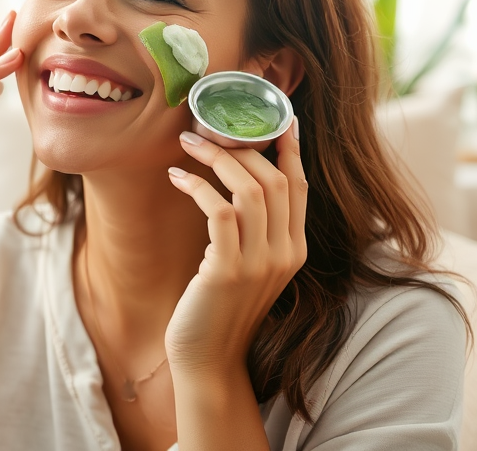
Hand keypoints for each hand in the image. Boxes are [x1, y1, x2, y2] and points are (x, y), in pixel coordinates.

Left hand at [164, 118, 307, 374]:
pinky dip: (197, 188)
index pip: (299, 188)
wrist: (207, 360)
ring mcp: (259, 264)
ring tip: (187, 145)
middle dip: (241, 147)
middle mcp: (285, 254)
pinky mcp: (228, 271)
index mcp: (295, 250)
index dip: (290, 150)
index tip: (280, 117)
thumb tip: (237, 183)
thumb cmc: (218, 307)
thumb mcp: (247, 265)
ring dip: (216, 160)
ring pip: (249, 190)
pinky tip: (177, 178)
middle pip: (275, 181)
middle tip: (206, 130)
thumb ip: (253, 230)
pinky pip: (219, 212)